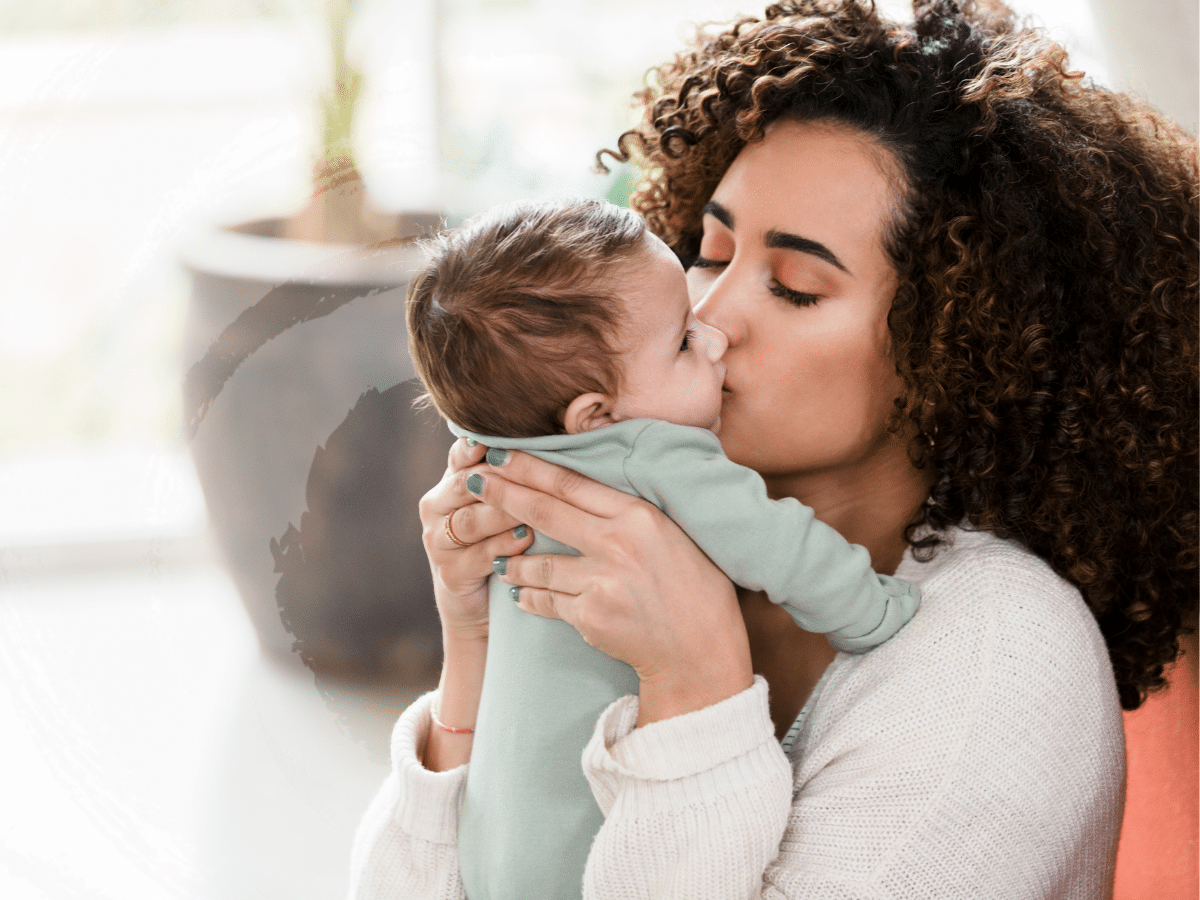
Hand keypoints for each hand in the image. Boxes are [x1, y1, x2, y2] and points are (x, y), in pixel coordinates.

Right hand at [417, 437, 534, 771]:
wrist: (487, 608)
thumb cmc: (511, 545)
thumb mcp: (514, 506)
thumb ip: (525, 474)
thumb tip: (566, 428)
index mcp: (453, 481)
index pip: (463, 454)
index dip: (478, 444)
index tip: (498, 436)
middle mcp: (439, 506)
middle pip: (465, 483)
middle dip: (498, 478)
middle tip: (522, 470)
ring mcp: (440, 541)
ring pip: (469, 519)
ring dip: (502, 514)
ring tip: (530, 509)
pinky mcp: (449, 573)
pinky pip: (475, 555)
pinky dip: (502, 547)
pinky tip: (525, 541)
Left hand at [467, 451, 753, 724]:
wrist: (700, 653)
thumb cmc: (696, 588)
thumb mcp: (673, 534)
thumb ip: (632, 512)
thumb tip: (590, 486)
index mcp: (640, 515)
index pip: (572, 483)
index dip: (530, 466)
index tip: (500, 453)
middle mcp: (618, 543)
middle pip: (545, 511)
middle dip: (502, 494)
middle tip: (473, 480)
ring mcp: (601, 581)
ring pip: (538, 561)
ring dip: (510, 558)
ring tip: (494, 556)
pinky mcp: (590, 616)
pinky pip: (546, 600)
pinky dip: (529, 596)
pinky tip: (518, 593)